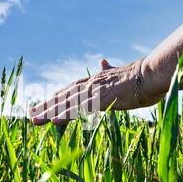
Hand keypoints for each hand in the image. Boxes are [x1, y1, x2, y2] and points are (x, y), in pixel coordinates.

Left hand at [29, 58, 159, 125]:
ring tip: (35, 119)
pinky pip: (79, 109)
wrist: (151, 75)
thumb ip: (107, 70)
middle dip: (46, 106)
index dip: (55, 98)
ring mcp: (93, 92)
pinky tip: (54, 120)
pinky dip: (66, 114)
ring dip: (50, 111)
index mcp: (93, 81)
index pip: (69, 90)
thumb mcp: (118, 73)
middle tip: (30, 114)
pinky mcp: (100, 99)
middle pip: (63, 96)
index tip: (42, 105)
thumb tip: (102, 60)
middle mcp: (89, 85)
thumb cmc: (139, 77)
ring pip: (67, 103)